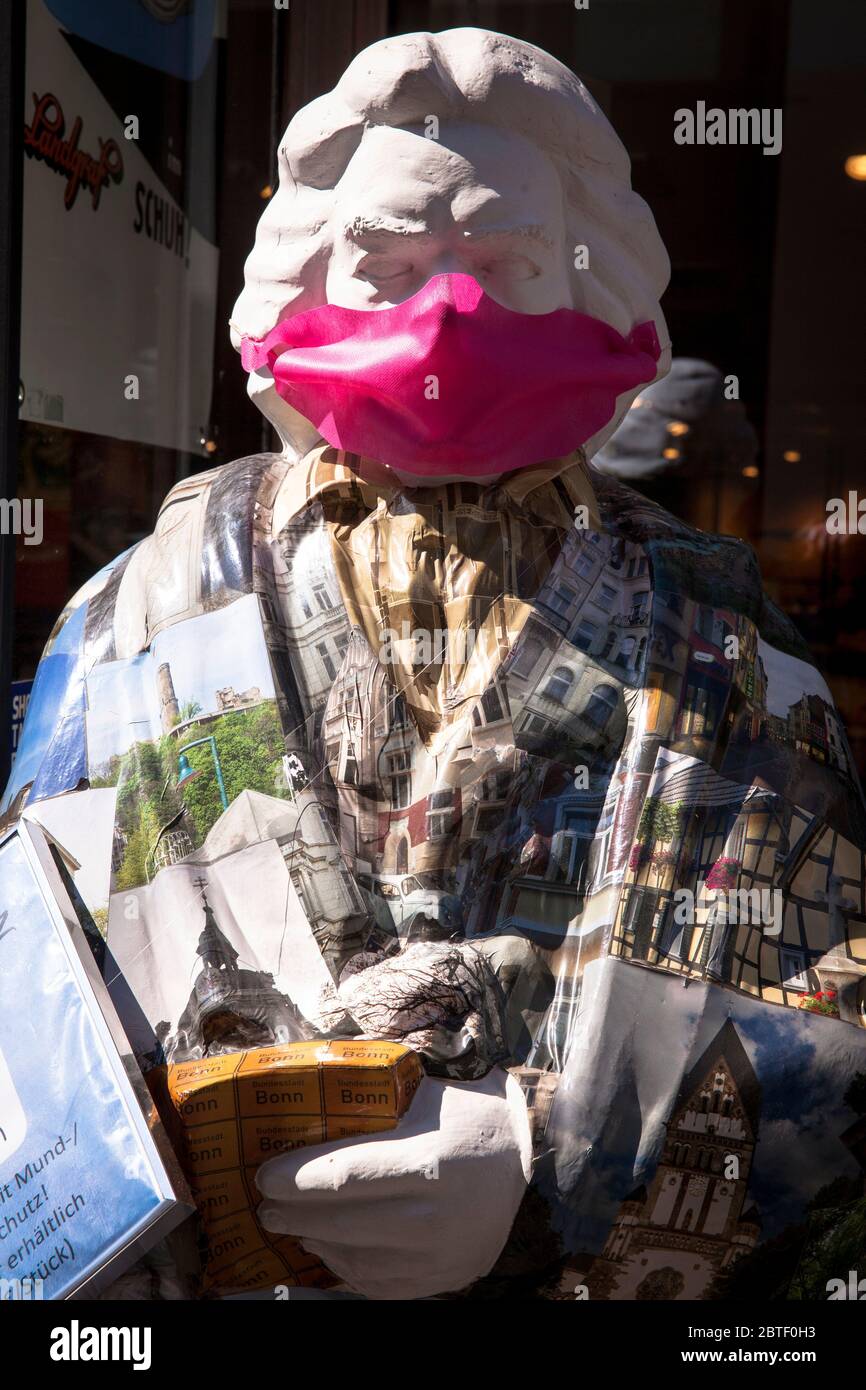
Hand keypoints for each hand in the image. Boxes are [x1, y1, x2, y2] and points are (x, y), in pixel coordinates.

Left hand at [256, 1067, 531, 1298]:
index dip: (296, 1180)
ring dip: (317, 1244)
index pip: (344, 1178)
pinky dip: (350, 1271)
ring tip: (293, 1228)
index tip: (265, 1176)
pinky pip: (384, 1285)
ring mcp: (442, 1256)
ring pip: (359, 1260)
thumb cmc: (468, 1118)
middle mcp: (435, 1218)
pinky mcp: (447, 1277)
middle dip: (295, 1215)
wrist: (529, 1156)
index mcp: (428, 1164)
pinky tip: (330, 1252)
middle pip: (344, 1223)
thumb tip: (305, 1100)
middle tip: (266, 1206)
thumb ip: (371, 1107)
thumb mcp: (422, 1098)